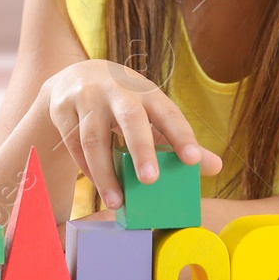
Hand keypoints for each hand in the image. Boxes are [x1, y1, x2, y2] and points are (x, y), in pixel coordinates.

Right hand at [42, 60, 222, 210]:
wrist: (74, 76)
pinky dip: (86, 168)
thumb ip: (178, 140)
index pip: (167, 112)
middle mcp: (117, 90)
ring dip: (105, 173)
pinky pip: (73, 144)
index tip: (192, 160)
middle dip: (141, 148)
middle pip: (130, 118)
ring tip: (117, 203)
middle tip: (151, 180)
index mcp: (146, 91)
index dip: (181, 135)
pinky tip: (99, 186)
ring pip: (94, 138)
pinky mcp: (62, 110)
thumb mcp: (150, 112)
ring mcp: (86, 98)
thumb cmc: (124, 102)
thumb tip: (215, 167)